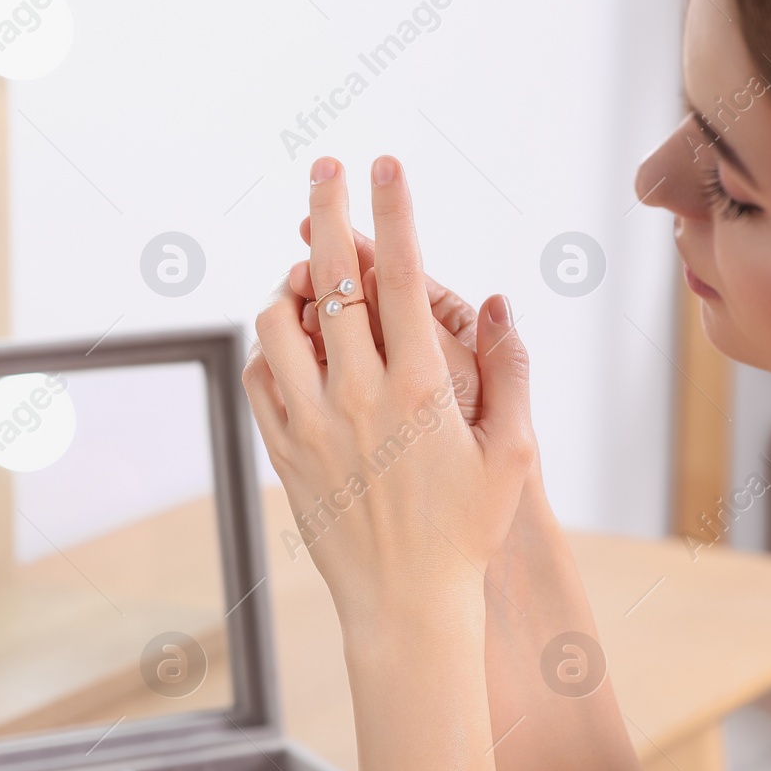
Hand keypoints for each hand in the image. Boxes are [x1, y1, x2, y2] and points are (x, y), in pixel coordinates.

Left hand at [242, 155, 534, 631]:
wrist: (406, 606)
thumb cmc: (467, 531)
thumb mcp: (513, 455)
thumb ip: (510, 372)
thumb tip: (495, 301)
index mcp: (420, 390)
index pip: (401, 276)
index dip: (393, 210)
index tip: (385, 165)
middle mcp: (357, 397)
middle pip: (330, 279)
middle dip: (327, 211)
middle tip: (326, 170)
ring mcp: (311, 425)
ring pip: (277, 322)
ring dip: (291, 283)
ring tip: (312, 273)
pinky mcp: (283, 452)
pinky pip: (258, 376)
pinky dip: (270, 344)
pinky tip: (294, 342)